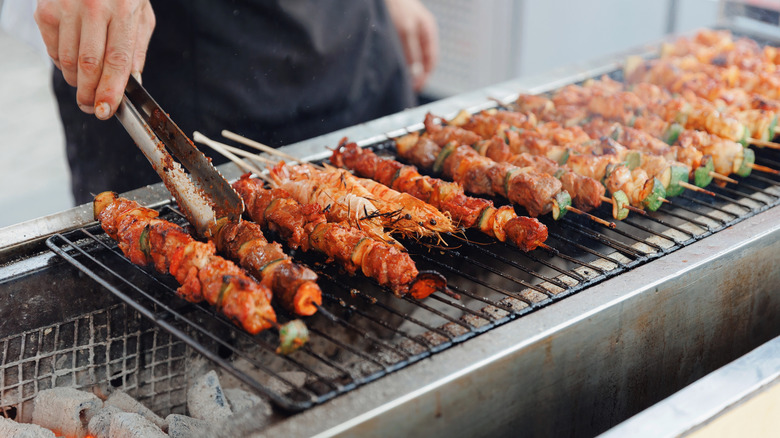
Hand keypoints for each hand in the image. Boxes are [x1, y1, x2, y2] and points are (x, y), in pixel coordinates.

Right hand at [35, 0, 155, 119]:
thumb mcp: (141, 14)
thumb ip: (137, 49)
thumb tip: (133, 83)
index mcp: (123, 11)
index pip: (117, 61)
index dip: (111, 91)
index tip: (105, 111)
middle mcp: (93, 8)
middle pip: (89, 65)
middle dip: (89, 94)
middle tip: (91, 107)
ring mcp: (66, 8)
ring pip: (68, 61)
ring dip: (77, 81)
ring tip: (85, 84)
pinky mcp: (46, 10)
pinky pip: (52, 50)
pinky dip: (63, 63)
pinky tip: (74, 59)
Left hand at [385, 0, 438, 91]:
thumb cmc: (397, 7)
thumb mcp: (406, 32)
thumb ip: (412, 53)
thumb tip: (416, 75)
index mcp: (428, 32)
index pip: (431, 60)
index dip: (425, 76)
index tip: (416, 89)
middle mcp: (421, 32)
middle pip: (422, 60)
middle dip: (417, 75)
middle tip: (408, 89)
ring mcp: (410, 31)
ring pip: (411, 56)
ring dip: (407, 68)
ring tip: (399, 81)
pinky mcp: (397, 31)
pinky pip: (402, 51)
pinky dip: (399, 61)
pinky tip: (392, 66)